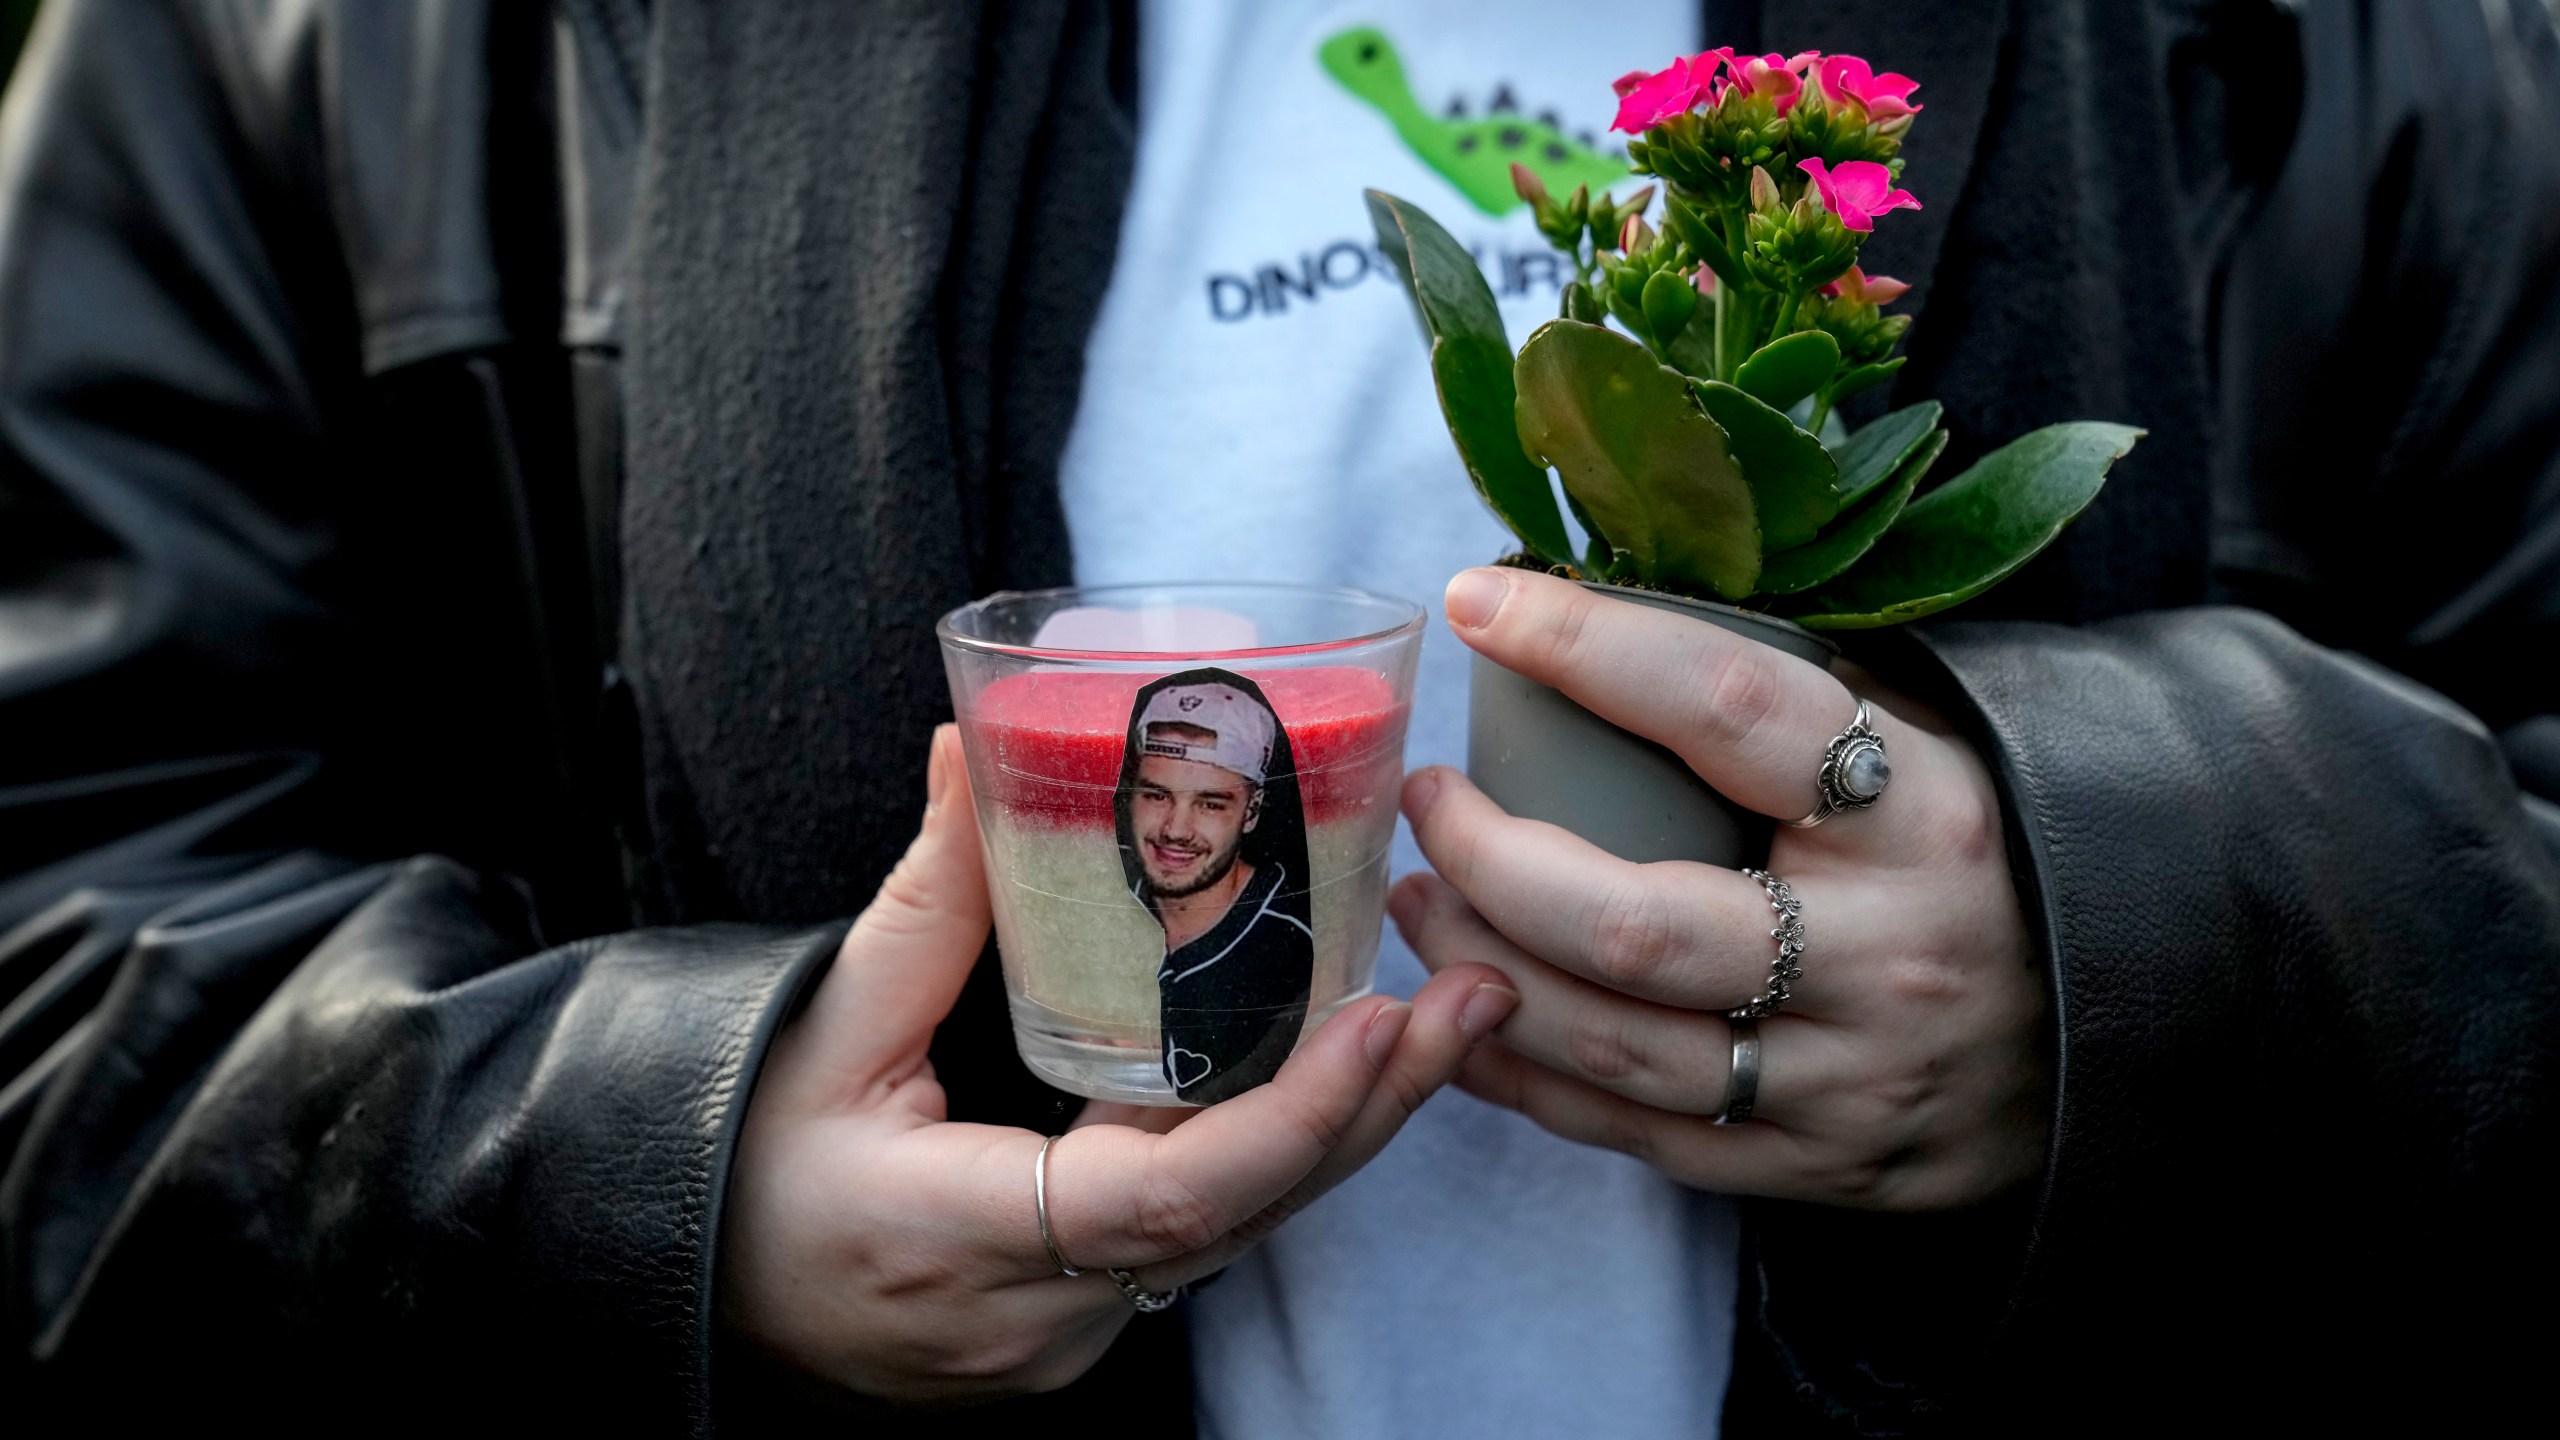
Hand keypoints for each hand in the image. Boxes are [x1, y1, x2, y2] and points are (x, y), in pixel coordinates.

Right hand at [719, 725, 1516, 1401]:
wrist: (700, 1287)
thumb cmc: (741, 1160)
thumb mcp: (825, 1028)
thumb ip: (924, 899)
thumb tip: (970, 746)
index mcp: (955, 1235)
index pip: (1162, 1200)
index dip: (1288, 1116)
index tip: (1377, 1021)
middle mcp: (1035, 1312)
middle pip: (1243, 1218)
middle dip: (1373, 1106)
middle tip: (1476, 993)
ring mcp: (1069, 1332)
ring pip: (1241, 1232)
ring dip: (1346, 1123)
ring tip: (1447, 1014)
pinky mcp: (1086, 1318)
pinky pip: (1207, 1236)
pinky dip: (1280, 1149)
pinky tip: (1347, 1066)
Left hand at [1392, 568, 2047, 1210]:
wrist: (2122, 1033)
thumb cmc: (1977, 855)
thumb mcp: (1924, 748)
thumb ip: (1789, 697)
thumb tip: (1593, 604)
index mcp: (1926, 813)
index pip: (1730, 708)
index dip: (1590, 647)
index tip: (1481, 605)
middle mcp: (1891, 955)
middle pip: (1637, 924)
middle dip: (1493, 861)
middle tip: (1429, 802)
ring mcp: (1856, 1081)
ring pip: (1618, 1047)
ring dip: (1480, 973)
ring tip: (1419, 903)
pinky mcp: (1824, 1171)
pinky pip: (1636, 1136)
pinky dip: (1524, 1075)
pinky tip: (1462, 1012)